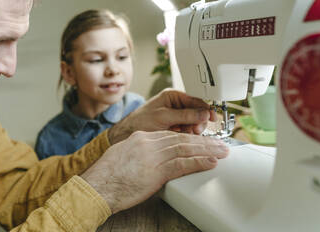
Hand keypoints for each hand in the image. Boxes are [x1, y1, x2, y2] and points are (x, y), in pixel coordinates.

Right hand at [81, 130, 227, 213]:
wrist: (97, 185)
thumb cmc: (107, 176)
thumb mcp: (123, 156)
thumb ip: (139, 153)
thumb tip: (150, 159)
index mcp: (140, 138)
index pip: (170, 134)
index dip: (189, 137)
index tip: (201, 140)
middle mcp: (148, 143)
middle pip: (181, 138)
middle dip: (203, 141)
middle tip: (219, 143)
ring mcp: (152, 156)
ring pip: (185, 148)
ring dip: (206, 149)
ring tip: (221, 151)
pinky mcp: (155, 171)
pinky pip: (182, 164)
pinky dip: (198, 162)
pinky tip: (210, 162)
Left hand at [108, 89, 216, 143]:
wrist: (128, 133)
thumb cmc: (141, 121)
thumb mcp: (163, 117)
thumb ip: (184, 115)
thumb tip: (204, 114)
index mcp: (173, 96)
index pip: (196, 100)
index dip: (206, 108)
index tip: (213, 117)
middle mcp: (177, 105)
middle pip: (198, 112)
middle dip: (199, 122)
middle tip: (196, 130)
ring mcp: (177, 117)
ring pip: (195, 123)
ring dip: (194, 130)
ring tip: (187, 134)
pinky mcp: (176, 127)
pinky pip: (189, 131)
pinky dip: (188, 135)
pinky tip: (183, 137)